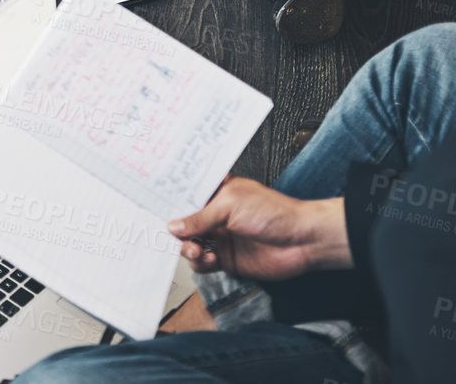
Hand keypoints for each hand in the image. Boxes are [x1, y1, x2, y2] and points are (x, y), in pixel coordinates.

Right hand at [169, 177, 351, 281]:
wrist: (302, 242)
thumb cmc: (274, 213)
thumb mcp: (231, 205)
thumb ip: (200, 217)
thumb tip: (173, 226)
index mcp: (217, 192)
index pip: (187, 194)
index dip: (171, 199)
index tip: (153, 204)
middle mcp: (216, 214)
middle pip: (184, 221)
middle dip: (175, 228)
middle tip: (173, 234)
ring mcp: (220, 237)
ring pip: (190, 243)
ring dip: (188, 247)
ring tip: (196, 249)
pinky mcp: (226, 259)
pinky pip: (203, 263)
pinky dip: (201, 263)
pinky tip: (210, 258)